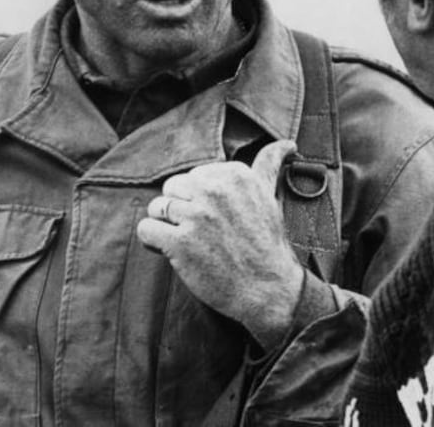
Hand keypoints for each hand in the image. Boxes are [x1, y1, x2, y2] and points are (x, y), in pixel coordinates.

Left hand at [136, 141, 302, 348]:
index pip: (194, 176)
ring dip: (166, 226)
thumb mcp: (270, 196)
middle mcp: (215, 191)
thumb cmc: (267, 244)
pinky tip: (170, 251)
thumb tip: (288, 143)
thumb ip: (269, 164)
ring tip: (189, 243)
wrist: (268, 289)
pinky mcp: (179, 243)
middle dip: (180, 210)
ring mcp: (197, 216)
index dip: (199, 199)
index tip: (219, 219)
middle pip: (172, 188)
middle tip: (203, 234)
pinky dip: (152, 242)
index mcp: (235, 175)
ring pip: (156, 207)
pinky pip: (146, 229)